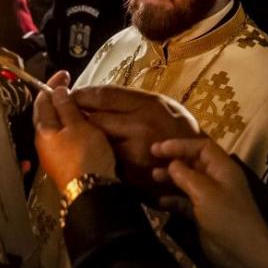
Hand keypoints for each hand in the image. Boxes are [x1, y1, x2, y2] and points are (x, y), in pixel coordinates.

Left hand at [34, 71, 116, 191]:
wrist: (93, 192)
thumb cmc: (85, 155)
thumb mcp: (79, 126)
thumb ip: (67, 107)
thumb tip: (57, 90)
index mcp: (43, 130)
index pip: (42, 102)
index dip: (52, 85)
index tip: (64, 74)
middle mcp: (44, 143)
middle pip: (47, 115)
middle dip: (58, 99)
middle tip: (72, 87)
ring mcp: (54, 155)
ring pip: (57, 127)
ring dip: (66, 114)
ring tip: (81, 105)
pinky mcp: (66, 164)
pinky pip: (65, 139)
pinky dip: (72, 127)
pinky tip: (85, 127)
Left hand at [70, 85, 200, 191]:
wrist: (197, 165)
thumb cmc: (179, 128)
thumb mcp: (160, 103)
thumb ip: (130, 100)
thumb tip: (96, 96)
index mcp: (148, 105)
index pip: (104, 96)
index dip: (82, 94)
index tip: (71, 93)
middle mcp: (140, 128)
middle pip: (95, 119)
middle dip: (79, 116)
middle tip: (70, 113)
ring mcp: (135, 154)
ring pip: (97, 142)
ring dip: (86, 137)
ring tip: (81, 133)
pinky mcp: (131, 174)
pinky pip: (106, 160)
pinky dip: (98, 156)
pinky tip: (96, 152)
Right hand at [151, 138, 267, 267]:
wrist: (242, 252)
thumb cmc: (226, 216)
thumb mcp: (205, 192)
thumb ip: (186, 175)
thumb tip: (172, 163)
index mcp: (222, 168)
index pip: (201, 147)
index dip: (180, 144)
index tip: (159, 148)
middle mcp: (217, 179)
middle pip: (193, 162)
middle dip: (173, 160)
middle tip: (151, 159)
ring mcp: (210, 197)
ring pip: (187, 181)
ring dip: (171, 178)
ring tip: (153, 177)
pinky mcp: (203, 214)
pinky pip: (185, 201)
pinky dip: (173, 199)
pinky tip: (159, 201)